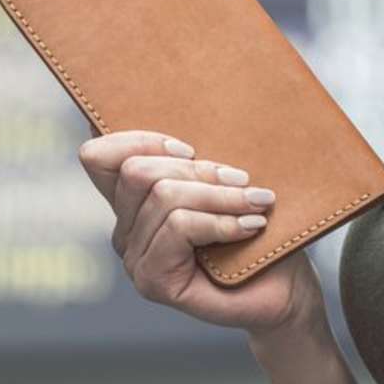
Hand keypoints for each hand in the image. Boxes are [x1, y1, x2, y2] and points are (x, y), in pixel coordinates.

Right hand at [77, 129, 317, 334]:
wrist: (284, 287)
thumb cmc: (258, 226)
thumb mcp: (228, 178)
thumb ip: (200, 152)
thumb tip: (193, 96)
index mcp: (136, 200)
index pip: (99, 156)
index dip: (137, 139)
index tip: (190, 146)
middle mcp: (126, 228)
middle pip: (138, 171)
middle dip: (197, 169)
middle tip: (242, 178)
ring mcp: (135, 257)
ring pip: (166, 197)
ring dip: (222, 196)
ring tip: (258, 202)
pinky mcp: (152, 280)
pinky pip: (179, 227)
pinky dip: (221, 222)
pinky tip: (250, 226)